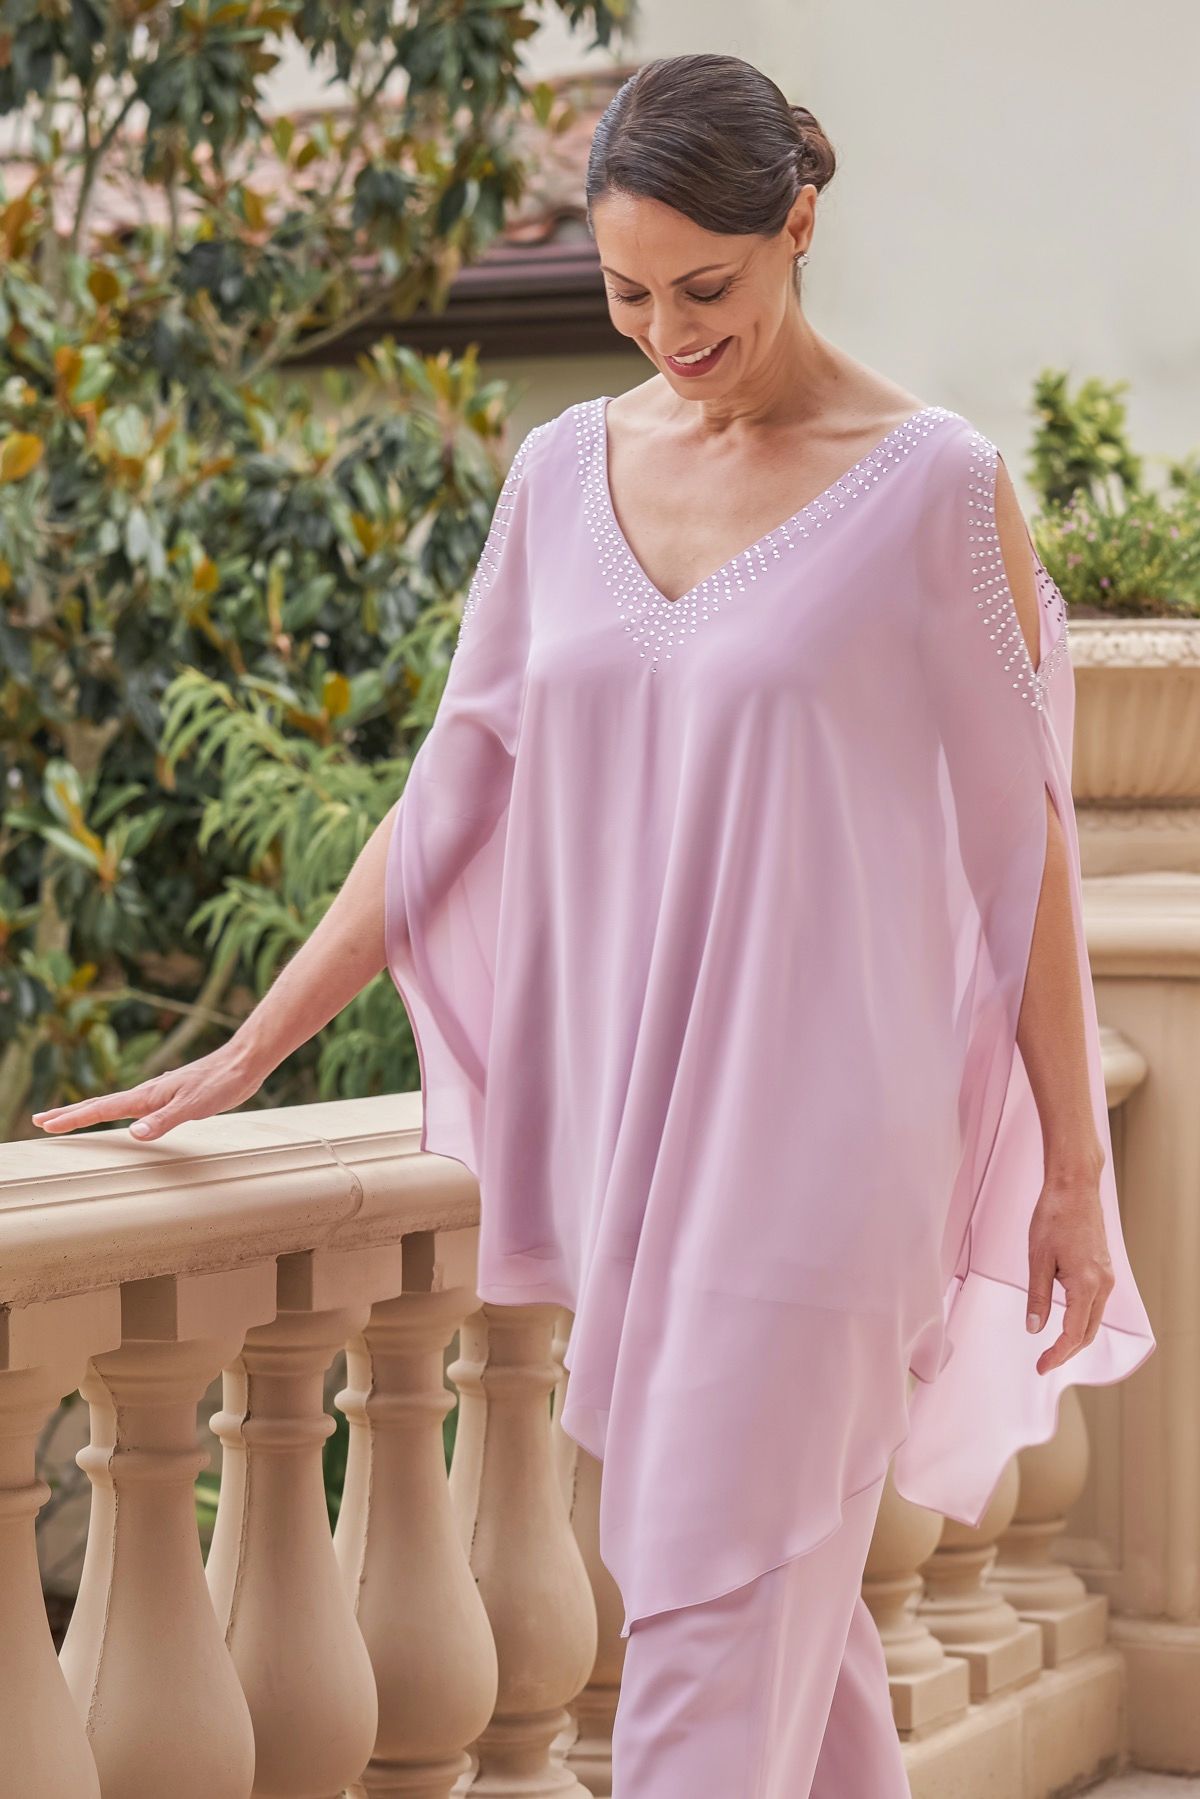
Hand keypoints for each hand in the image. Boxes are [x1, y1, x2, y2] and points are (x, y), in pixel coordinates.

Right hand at [30, 1041, 265, 1143]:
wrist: (243, 1063)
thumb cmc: (221, 1084)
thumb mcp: (193, 1106)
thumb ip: (164, 1120)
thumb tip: (134, 1134)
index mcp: (147, 1096)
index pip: (101, 1109)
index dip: (72, 1118)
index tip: (45, 1125)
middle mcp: (147, 1093)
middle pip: (100, 1104)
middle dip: (69, 1114)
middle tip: (40, 1120)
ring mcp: (158, 1093)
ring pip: (116, 1104)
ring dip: (90, 1112)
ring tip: (71, 1118)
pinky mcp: (172, 1096)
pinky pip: (135, 1106)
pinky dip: (118, 1111)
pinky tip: (126, 1115)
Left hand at [1026, 1161, 1114, 1374]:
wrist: (1075, 1187)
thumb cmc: (1054, 1216)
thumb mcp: (1037, 1259)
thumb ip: (1037, 1297)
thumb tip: (1034, 1328)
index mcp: (1087, 1285)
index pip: (1074, 1334)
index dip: (1057, 1354)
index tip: (1041, 1366)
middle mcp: (1103, 1285)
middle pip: (1089, 1332)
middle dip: (1067, 1351)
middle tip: (1044, 1362)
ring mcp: (1107, 1277)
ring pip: (1094, 1319)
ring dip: (1076, 1337)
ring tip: (1053, 1348)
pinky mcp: (1104, 1269)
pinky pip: (1096, 1304)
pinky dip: (1083, 1320)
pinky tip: (1067, 1321)